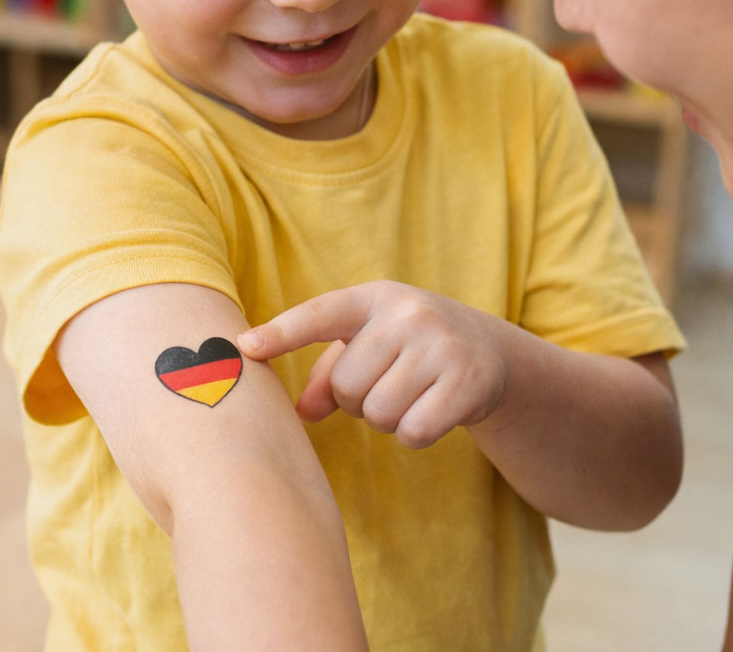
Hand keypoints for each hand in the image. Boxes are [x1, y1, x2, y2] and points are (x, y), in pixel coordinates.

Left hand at [238, 281, 511, 448]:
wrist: (488, 350)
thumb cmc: (409, 348)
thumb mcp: (369, 345)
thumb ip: (328, 375)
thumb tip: (299, 414)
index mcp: (376, 298)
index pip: (321, 314)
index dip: (282, 332)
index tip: (245, 346)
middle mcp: (409, 313)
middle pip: (348, 385)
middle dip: (358, 399)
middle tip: (387, 383)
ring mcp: (442, 344)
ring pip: (378, 412)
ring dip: (386, 419)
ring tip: (410, 395)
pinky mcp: (468, 380)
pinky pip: (413, 431)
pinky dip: (415, 434)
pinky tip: (433, 411)